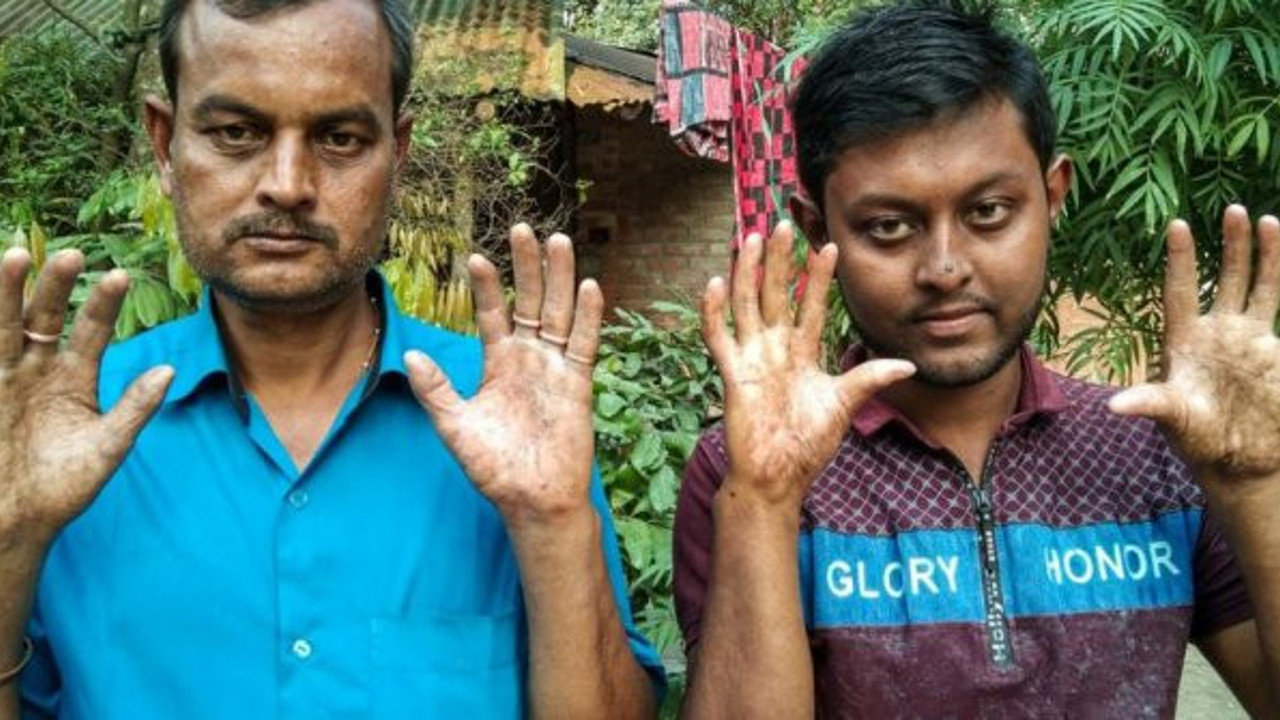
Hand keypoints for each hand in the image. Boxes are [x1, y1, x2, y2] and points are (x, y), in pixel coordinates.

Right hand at [0, 249, 172, 546]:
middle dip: (55, 286)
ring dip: (8, 293)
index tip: (119, 274)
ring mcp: (3, 378)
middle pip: (44, 317)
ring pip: (3, 326)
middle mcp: (37, 370)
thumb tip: (170, 370)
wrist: (14, 523)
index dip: (103, 304)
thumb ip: (135, 409)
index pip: (91, 331)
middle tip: (71, 254)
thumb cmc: (65, 489)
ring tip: (16, 256)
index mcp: (75, 378)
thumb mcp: (107, 448)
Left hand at [405, 224, 601, 526]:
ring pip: (560, 312)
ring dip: (559, 277)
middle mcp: (529, 358)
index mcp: (498, 363)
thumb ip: (435, 389)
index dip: (487, 287)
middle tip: (524, 227)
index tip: (477, 257)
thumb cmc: (492, 467)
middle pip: (531, 300)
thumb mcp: (454, 426)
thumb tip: (408, 353)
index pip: (493, 314)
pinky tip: (588, 286)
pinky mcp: (578, 383)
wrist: (530, 498)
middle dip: (528, 265)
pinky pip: (584, 343)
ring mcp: (556, 368)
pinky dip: (588, 316)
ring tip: (558, 240)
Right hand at [702, 223, 914, 509]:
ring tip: (749, 238)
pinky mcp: (733, 374)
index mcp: (802, 353)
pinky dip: (714, 311)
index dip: (819, 277)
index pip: (812, 306)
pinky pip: (720, 337)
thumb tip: (908, 365)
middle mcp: (775, 349)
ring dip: (746, 272)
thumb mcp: (845, 405)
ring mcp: (752, 359)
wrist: (778, 476)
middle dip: (779, 260)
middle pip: (776, 294)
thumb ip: (870, 378)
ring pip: (746, 305)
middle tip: (782, 224)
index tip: (828, 246)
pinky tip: (715, 282)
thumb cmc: (808, 443)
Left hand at [1110, 206, 1279, 488]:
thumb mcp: (1173, 419)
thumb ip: (1150, 404)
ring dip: (1264, 255)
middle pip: (1224, 278)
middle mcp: (1215, 332)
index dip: (1181, 261)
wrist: (1239, 459)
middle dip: (1230, 246)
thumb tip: (1113, 406)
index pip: (1181, 291)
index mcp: (1184, 341)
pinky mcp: (1271, 350)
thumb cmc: (1198, 440)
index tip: (1177, 225)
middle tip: (1232, 210)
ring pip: (1256, 286)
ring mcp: (1246, 338)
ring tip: (1266, 220)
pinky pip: (1277, 306)